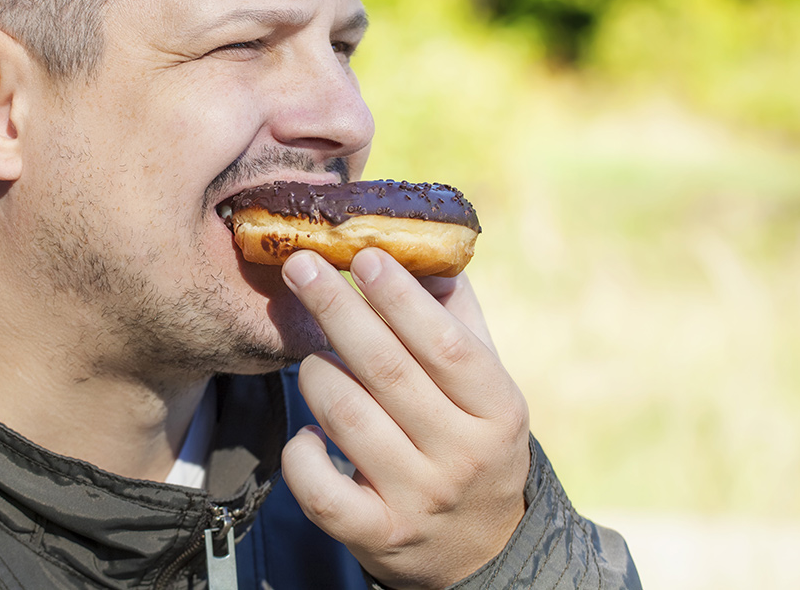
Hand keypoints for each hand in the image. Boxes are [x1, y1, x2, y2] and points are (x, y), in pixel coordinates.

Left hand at [279, 248, 529, 589]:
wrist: (480, 549)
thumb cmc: (473, 440)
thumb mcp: (486, 384)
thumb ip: (458, 318)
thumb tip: (422, 249)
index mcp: (498, 410)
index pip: (445, 344)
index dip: (400, 297)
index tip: (364, 255)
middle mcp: (463, 456)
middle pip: (386, 370)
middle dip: (336, 309)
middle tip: (301, 265)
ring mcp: (419, 499)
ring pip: (346, 417)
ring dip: (316, 373)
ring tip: (311, 356)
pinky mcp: (378, 534)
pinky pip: (320, 489)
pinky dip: (301, 453)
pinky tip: (308, 431)